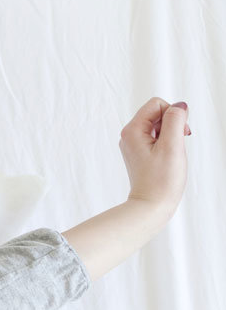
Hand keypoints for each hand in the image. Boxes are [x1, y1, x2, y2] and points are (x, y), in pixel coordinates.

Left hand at [119, 97, 191, 218]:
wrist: (151, 206)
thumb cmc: (161, 180)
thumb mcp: (172, 146)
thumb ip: (175, 120)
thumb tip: (179, 105)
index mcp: (132, 130)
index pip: (156, 104)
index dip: (173, 113)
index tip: (180, 132)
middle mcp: (129, 135)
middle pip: (157, 113)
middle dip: (173, 123)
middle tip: (178, 143)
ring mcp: (134, 144)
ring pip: (158, 125)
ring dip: (171, 133)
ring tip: (173, 152)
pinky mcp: (140, 152)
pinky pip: (157, 137)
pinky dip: (167, 142)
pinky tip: (169, 156)